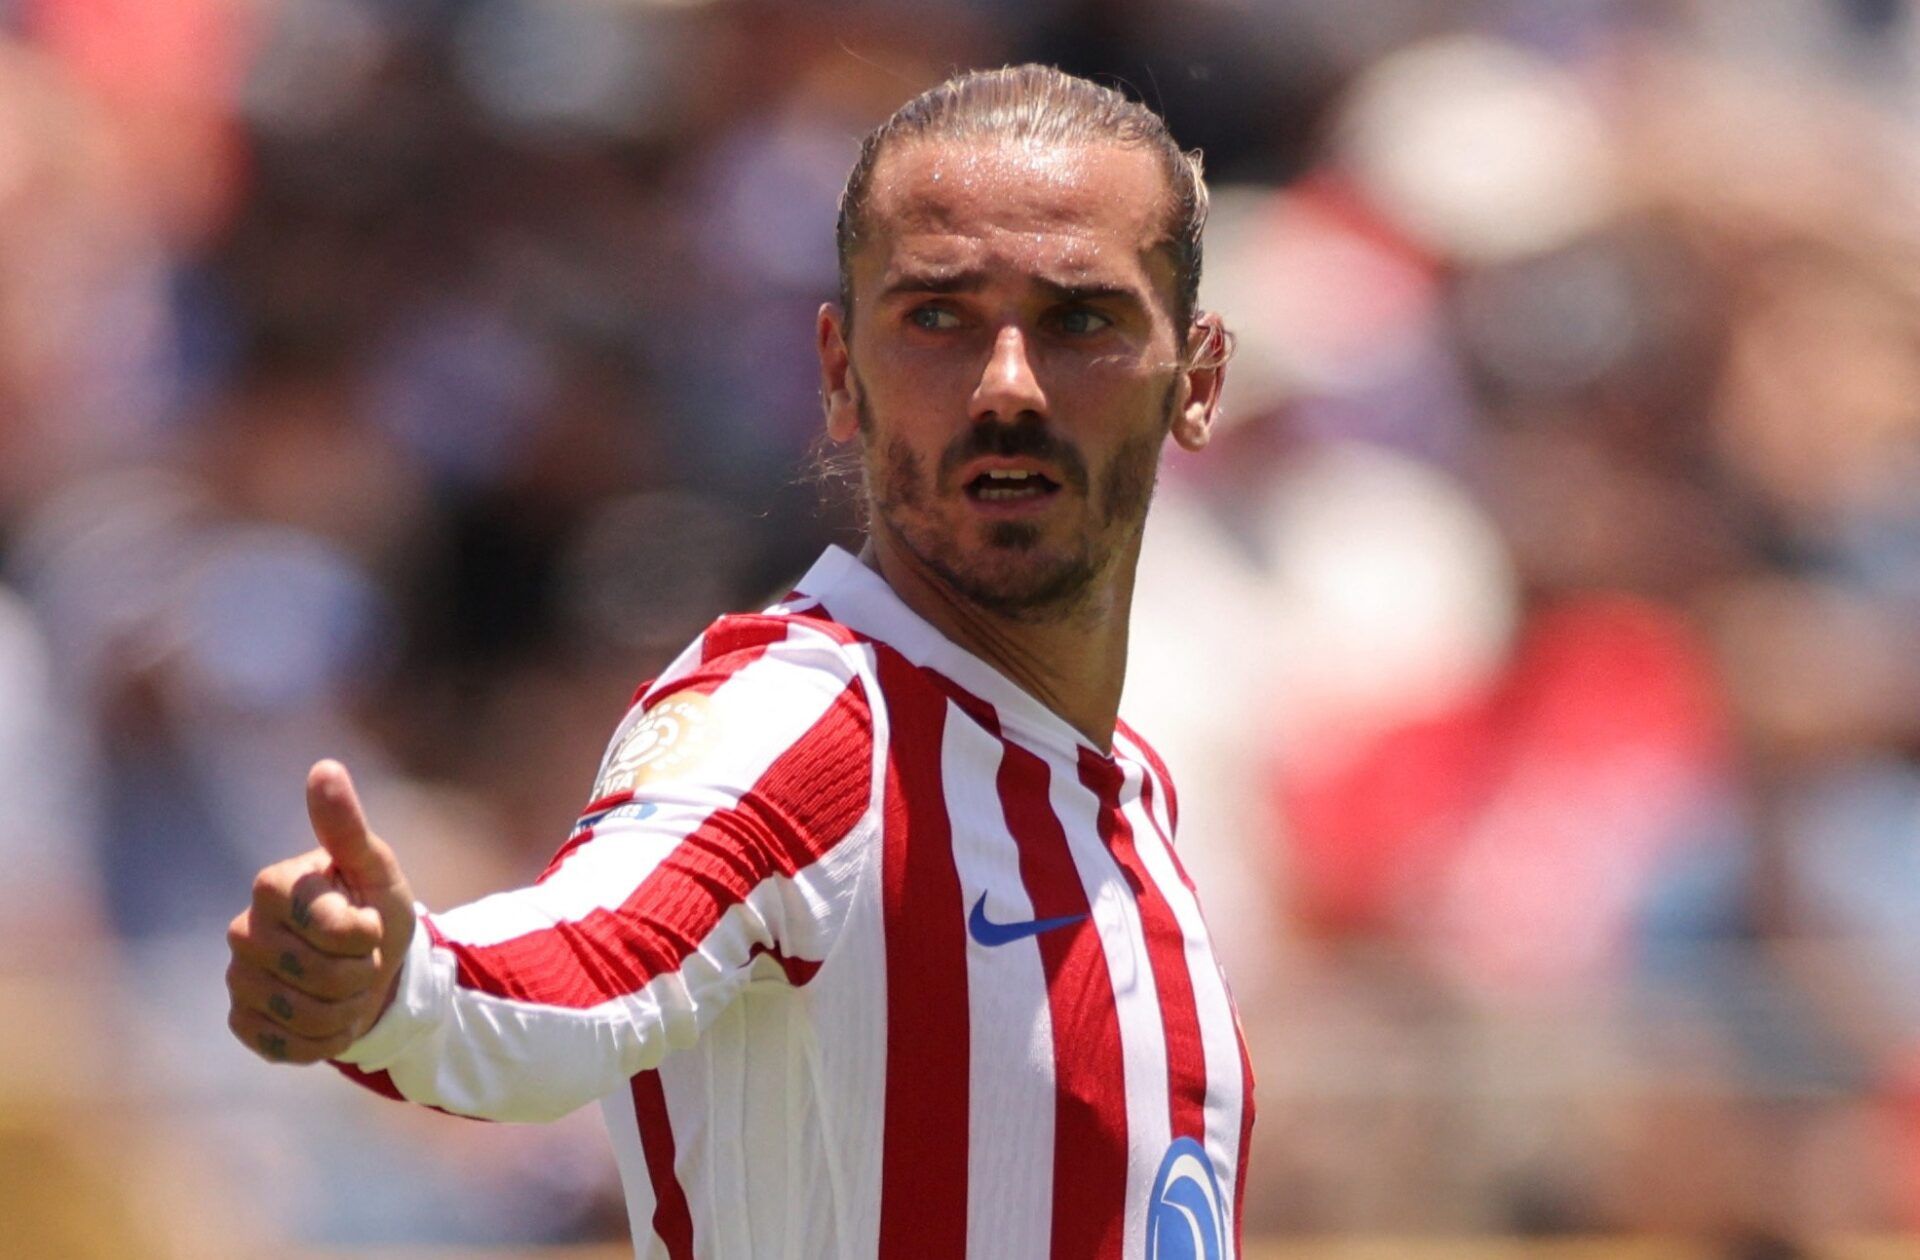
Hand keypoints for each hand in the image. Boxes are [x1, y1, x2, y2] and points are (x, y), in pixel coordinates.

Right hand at [226, 760, 416, 1064]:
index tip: (369, 922)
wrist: (374, 971)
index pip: (327, 924)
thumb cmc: (374, 909)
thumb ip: (346, 826)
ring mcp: (238, 979)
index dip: (363, 933)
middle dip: (359, 973)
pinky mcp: (242, 1022)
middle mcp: (244, 931)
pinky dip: (323, 1040)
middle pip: (318, 973)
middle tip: (362, 959)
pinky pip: (286, 1046)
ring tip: (348, 987)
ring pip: (306, 1014)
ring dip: (346, 1008)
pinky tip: (328, 1017)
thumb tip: (325, 767)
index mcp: (272, 886)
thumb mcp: (375, 868)